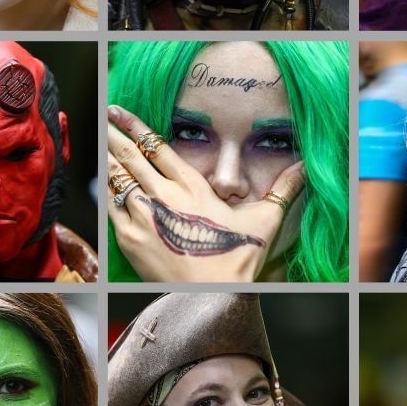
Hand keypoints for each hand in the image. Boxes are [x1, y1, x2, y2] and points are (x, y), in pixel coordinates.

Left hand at [107, 105, 304, 281]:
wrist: (214, 294)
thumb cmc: (238, 257)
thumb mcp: (264, 218)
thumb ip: (283, 189)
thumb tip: (305, 168)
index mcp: (191, 186)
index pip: (157, 146)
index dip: (136, 126)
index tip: (121, 112)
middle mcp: (163, 196)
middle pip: (130, 155)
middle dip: (115, 134)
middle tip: (105, 117)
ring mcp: (143, 216)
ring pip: (117, 178)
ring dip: (108, 158)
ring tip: (101, 142)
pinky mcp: (130, 239)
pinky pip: (111, 208)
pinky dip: (107, 192)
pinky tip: (104, 183)